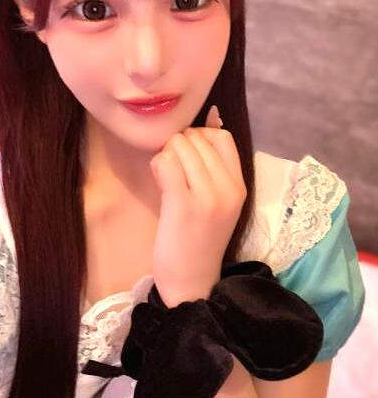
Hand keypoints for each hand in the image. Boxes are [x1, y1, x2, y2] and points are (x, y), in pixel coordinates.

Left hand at [149, 105, 246, 306]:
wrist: (191, 282)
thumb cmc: (199, 240)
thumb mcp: (217, 200)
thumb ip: (214, 162)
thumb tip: (213, 114)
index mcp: (239, 186)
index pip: (221, 137)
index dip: (199, 138)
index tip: (188, 160)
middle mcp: (228, 188)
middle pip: (197, 138)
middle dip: (178, 146)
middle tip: (173, 173)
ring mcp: (207, 196)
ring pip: (180, 146)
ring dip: (166, 156)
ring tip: (167, 180)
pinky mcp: (183, 204)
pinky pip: (166, 162)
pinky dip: (158, 165)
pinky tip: (160, 183)